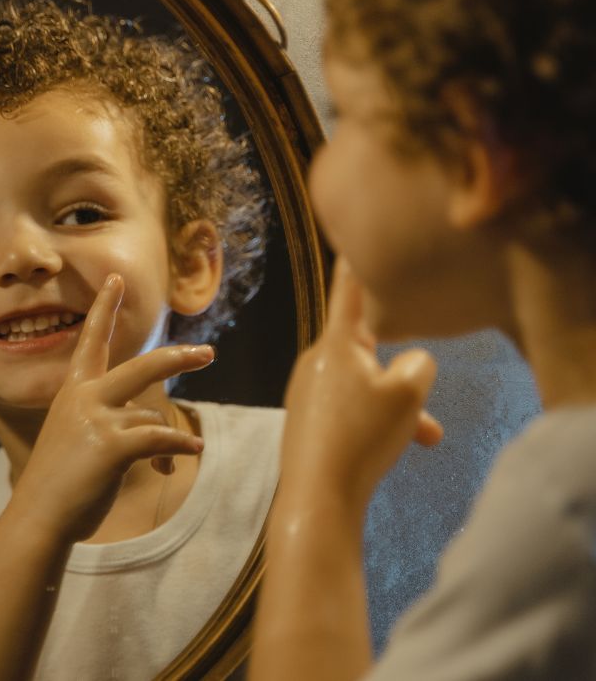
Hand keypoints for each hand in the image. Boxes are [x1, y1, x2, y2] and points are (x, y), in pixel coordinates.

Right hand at [8, 273, 214, 543]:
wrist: (39, 517)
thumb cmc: (60, 482)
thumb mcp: (79, 439)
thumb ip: (114, 422)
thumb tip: (158, 426)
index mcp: (73, 391)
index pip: (92, 340)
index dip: (104, 308)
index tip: (115, 279)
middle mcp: (84, 398)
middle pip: (143, 366)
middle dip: (178, 358)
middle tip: (208, 354)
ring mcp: (97, 419)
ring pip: (154, 412)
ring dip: (171, 437)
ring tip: (185, 451)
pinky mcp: (112, 446)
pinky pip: (160, 439)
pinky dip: (178, 448)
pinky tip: (188, 456)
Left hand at [279, 258, 442, 507]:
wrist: (317, 497)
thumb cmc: (361, 438)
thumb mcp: (408, 393)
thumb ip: (419, 364)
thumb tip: (410, 363)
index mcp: (336, 343)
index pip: (350, 290)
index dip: (358, 262)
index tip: (351, 235)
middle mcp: (316, 359)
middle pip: (370, 349)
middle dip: (403, 375)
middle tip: (421, 406)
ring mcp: (308, 390)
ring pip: (366, 386)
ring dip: (397, 406)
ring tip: (424, 436)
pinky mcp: (307, 418)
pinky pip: (350, 409)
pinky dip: (376, 423)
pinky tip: (396, 448)